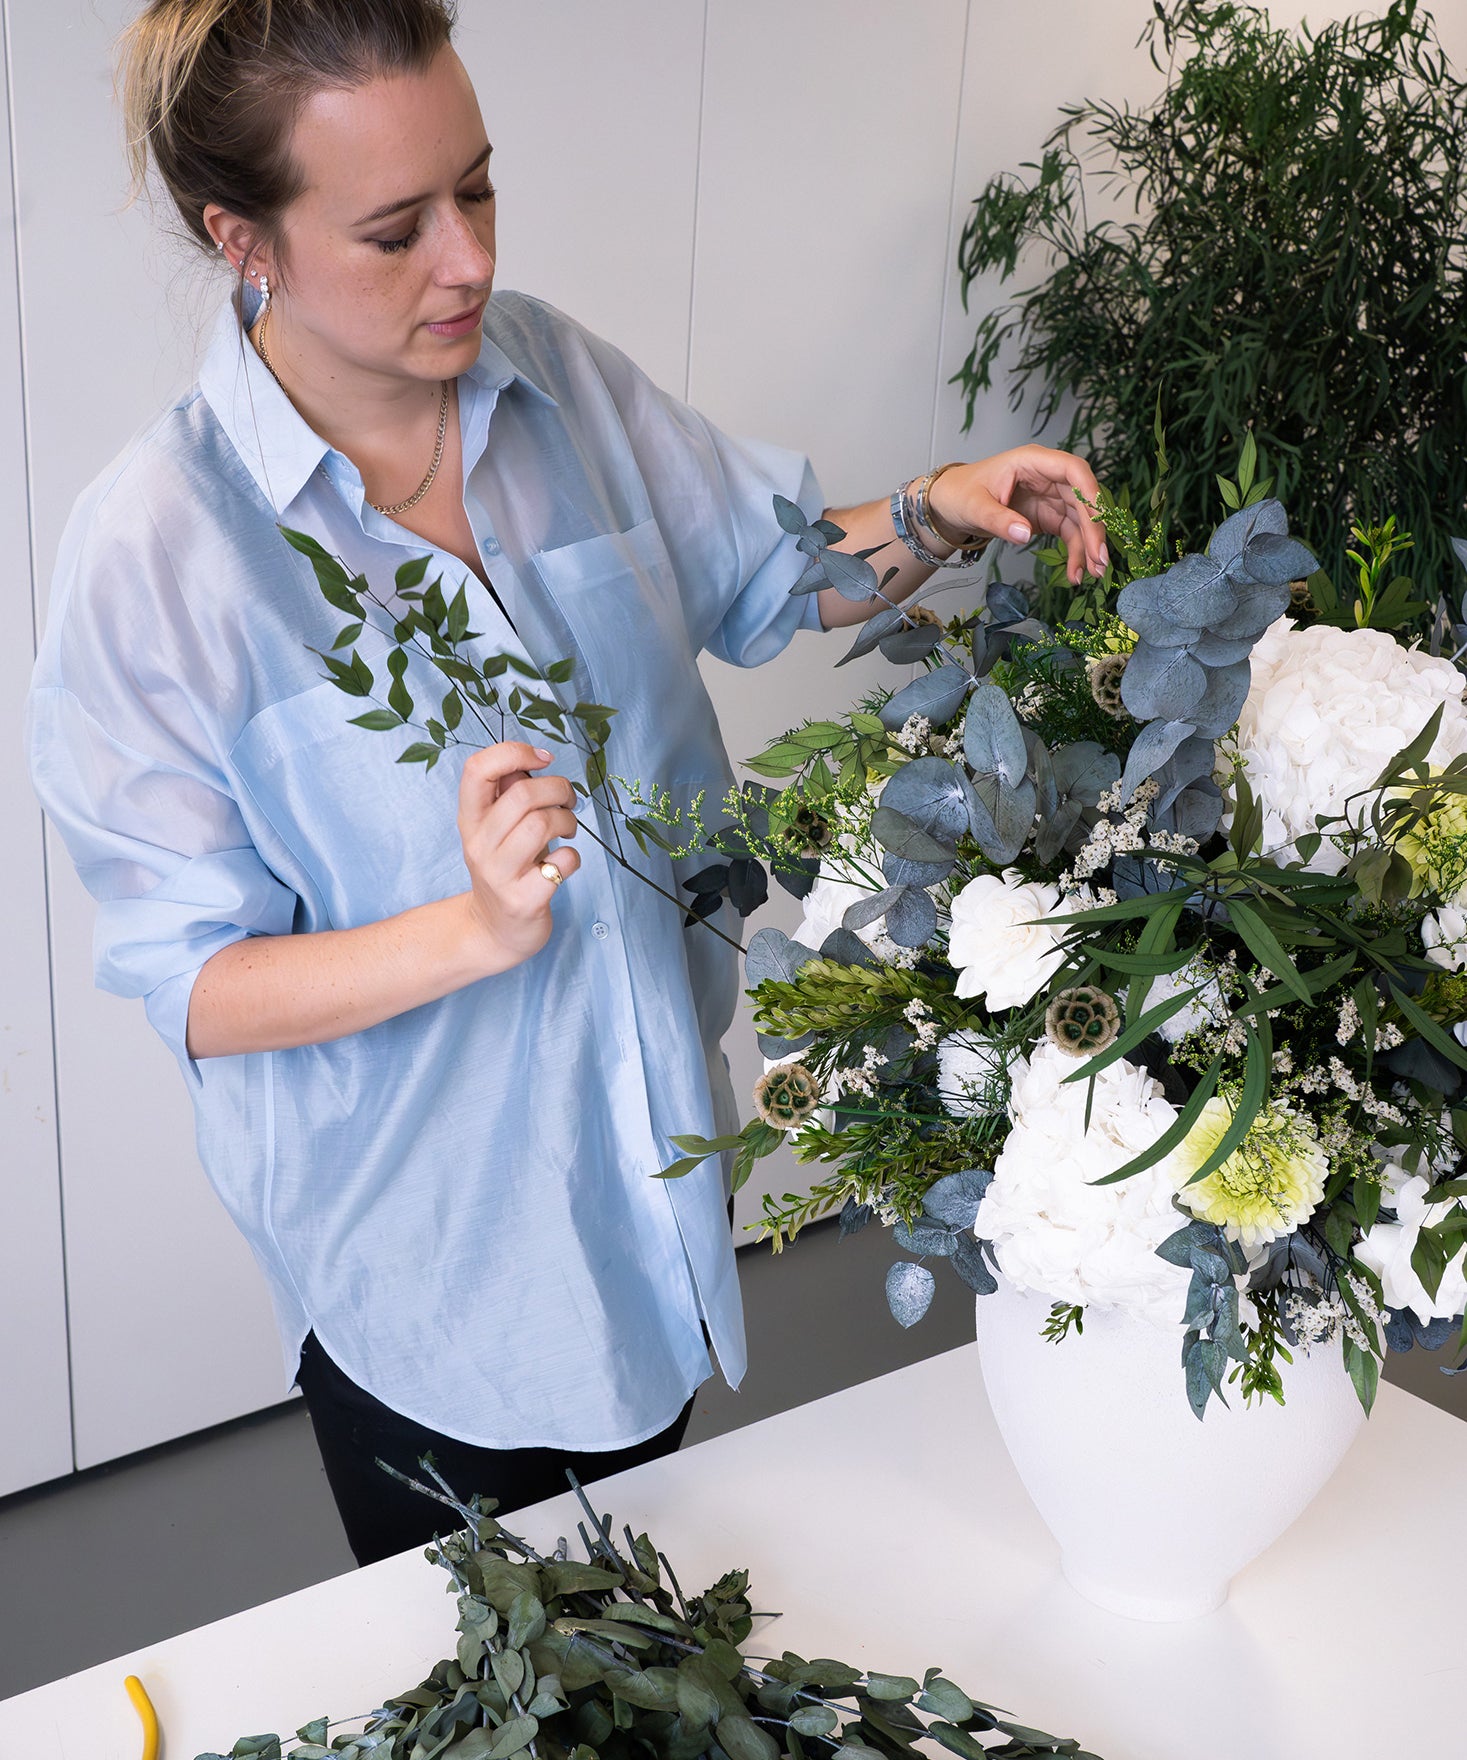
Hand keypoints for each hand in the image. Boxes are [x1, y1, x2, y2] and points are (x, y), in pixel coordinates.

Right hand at [457, 741, 580, 968]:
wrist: (494, 931)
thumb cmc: (506, 869)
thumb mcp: (497, 829)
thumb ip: (508, 794)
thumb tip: (531, 760)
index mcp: (470, 820)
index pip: (476, 769)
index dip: (512, 752)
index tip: (542, 759)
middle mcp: (479, 845)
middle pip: (521, 795)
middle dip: (558, 789)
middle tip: (569, 800)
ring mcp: (499, 875)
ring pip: (540, 824)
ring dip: (567, 820)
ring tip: (568, 829)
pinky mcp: (523, 900)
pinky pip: (561, 862)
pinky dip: (573, 856)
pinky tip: (566, 861)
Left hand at [926, 445, 1107, 585]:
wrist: (951, 505)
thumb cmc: (961, 493)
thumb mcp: (975, 507)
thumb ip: (999, 520)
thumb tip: (1025, 533)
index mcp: (1032, 461)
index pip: (1072, 469)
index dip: (1089, 492)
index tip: (1098, 518)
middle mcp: (1048, 477)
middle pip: (1083, 499)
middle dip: (1094, 529)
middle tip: (1099, 558)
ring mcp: (1051, 497)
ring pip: (1081, 520)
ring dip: (1089, 546)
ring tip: (1094, 573)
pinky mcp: (1049, 517)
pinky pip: (1070, 534)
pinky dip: (1075, 553)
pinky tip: (1076, 573)